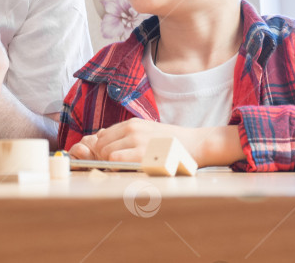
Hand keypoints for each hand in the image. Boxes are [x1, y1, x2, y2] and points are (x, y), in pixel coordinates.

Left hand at [72, 119, 244, 166]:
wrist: (195, 144)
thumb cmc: (171, 143)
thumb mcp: (147, 132)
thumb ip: (126, 135)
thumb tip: (101, 139)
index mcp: (132, 124)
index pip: (101, 135)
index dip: (98, 149)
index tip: (103, 158)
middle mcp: (131, 129)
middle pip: (100, 144)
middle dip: (101, 156)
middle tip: (113, 166)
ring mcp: (136, 140)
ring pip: (105, 152)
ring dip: (109, 162)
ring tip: (122, 169)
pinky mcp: (141, 153)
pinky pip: (115, 159)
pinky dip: (115, 166)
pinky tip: (126, 170)